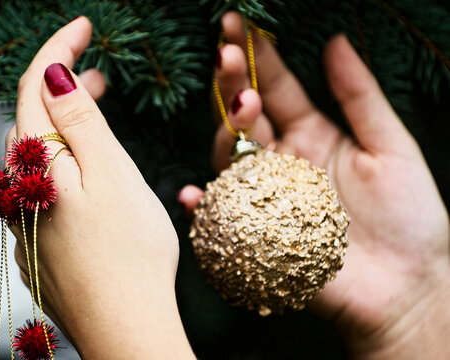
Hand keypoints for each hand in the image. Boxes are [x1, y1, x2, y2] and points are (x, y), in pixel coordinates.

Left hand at [7, 17, 193, 358]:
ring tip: (95, 107)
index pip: (36, 87)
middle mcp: (20, 190)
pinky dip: (62, 162)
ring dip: (62, 123)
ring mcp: (26, 219)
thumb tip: (53, 74)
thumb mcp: (111, 174)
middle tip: (98, 68)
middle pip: (32, 119)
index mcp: (36, 164)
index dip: (58, 48)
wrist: (126, 327)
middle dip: (61, 84)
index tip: (84, 24)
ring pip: (36, 154)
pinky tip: (83, 168)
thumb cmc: (129, 253)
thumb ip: (79, 122)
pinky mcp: (40, 242)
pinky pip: (42, 187)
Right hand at [179, 12, 449, 358]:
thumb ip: (359, 95)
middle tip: (229, 53)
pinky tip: (192, 194)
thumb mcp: (390, 145)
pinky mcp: (256, 232)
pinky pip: (219, 216)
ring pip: (230, 156)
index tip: (239, 24)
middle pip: (246, 116)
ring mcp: (265, 195)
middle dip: (235, 82)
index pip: (279, 87)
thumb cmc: (409, 217)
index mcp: (312, 134)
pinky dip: (201, 207)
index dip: (260, 56)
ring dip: (226, 131)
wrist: (409, 286)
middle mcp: (282, 160)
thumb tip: (335, 40)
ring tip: (242, 106)